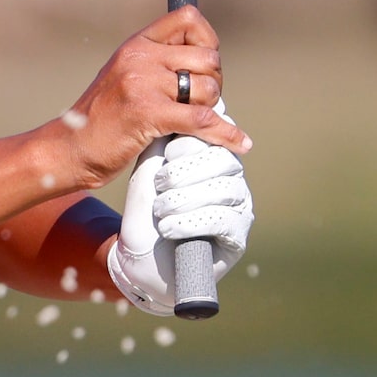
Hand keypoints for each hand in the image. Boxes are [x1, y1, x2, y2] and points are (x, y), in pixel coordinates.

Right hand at [48, 7, 248, 190]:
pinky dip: (226, 134)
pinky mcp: (148, 113)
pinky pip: (202, 120)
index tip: (204, 66)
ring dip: (211, 110)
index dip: (208, 39)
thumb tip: (209, 68)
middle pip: (208, 58)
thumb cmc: (103, 119)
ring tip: (192, 122)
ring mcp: (142, 84)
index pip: (188, 19)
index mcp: (136, 44)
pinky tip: (239, 143)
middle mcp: (139, 57)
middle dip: (214, 83)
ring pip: (208, 90)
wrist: (70, 148)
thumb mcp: (125, 77)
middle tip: (200, 102)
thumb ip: (158, 64)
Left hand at [108, 129, 254, 314]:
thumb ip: (164, 146)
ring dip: (184, 199)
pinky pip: (223, 220)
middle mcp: (231, 182)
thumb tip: (180, 113)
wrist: (138, 263)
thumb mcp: (148, 175)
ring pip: (223, 190)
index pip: (217, 137)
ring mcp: (238, 210)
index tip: (167, 152)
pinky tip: (168, 228)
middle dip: (186, 170)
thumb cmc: (143, 216)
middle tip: (160, 184)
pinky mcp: (238, 237)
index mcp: (211, 162)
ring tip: (159, 211)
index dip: (192, 142)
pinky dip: (190, 222)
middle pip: (224, 160)